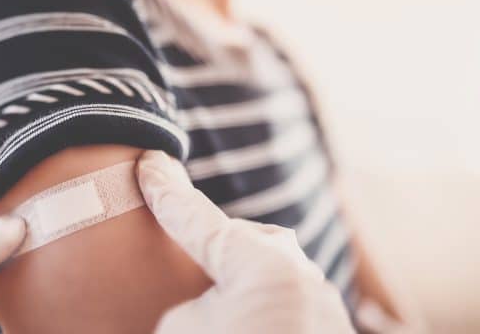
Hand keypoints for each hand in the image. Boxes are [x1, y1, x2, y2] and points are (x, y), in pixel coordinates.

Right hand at [137, 151, 354, 333]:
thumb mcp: (183, 333)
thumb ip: (190, 306)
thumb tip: (207, 304)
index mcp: (259, 262)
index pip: (194, 216)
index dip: (166, 190)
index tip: (151, 162)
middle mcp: (296, 271)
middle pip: (241, 240)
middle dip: (212, 245)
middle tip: (183, 256)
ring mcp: (319, 300)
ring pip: (267, 271)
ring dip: (238, 283)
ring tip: (216, 305)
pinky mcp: (328, 329)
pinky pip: (284, 301)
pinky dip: (259, 309)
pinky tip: (246, 327)